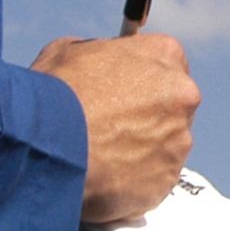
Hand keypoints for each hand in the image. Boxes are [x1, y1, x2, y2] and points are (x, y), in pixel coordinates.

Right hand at [32, 32, 199, 224]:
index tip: (122, 92)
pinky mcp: (167, 179)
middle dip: (147, 115)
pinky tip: (104, 176)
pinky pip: (153, 178)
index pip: (166, 63)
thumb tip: (97, 66)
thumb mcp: (69, 51)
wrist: (46, 146)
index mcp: (165, 55)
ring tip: (102, 155)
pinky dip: (134, 179)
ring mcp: (178, 140)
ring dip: (141, 149)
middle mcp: (183, 95)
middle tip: (111, 127)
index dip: (141, 79)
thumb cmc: (55, 94)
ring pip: (165, 144)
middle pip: (171, 105)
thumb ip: (98, 54)